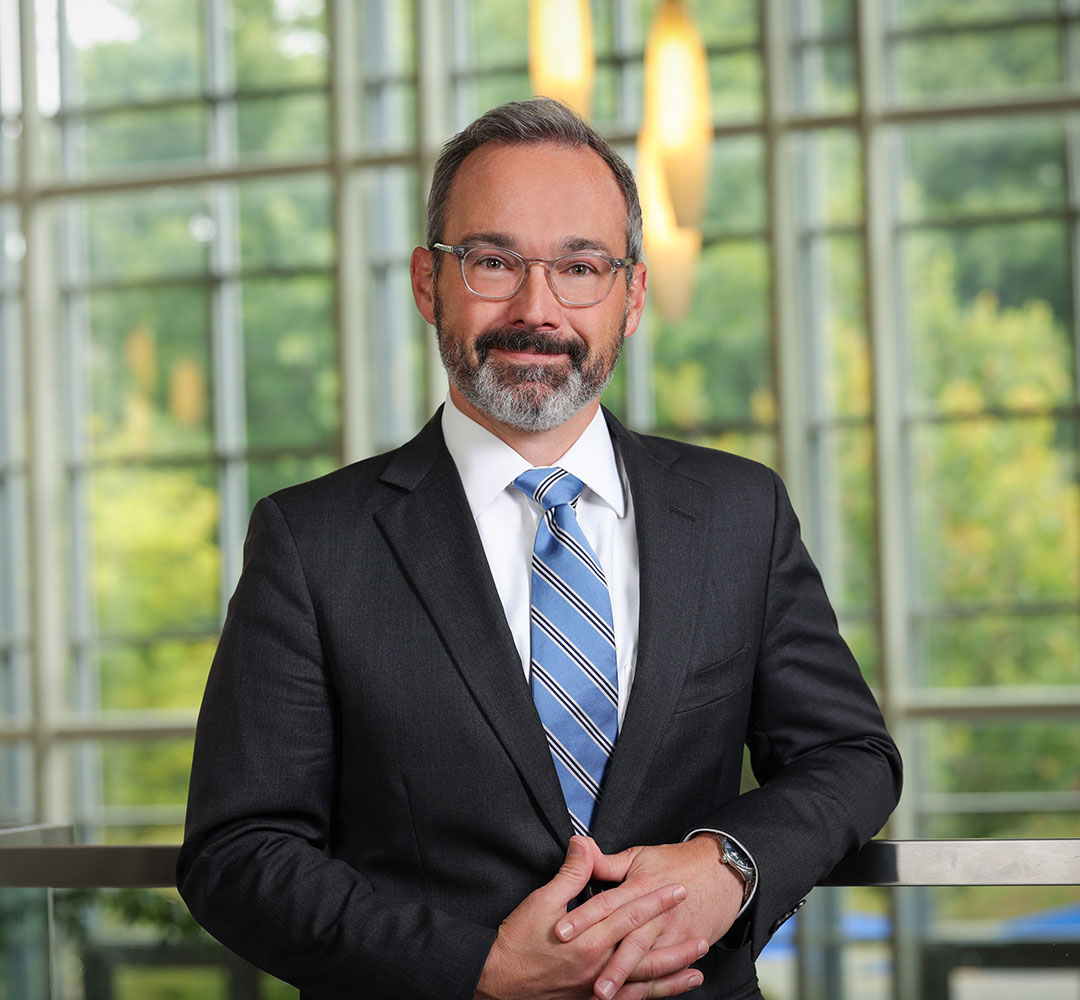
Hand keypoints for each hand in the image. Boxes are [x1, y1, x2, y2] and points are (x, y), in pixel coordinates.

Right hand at [475, 836, 707, 999]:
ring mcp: (596, 988)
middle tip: (702, 934)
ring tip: (696, 969)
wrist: (498, 981)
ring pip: (643, 983)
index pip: (631, 914)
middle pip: (645, 951)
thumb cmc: (519, 940)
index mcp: (589, 937)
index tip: (678, 890)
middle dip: (675, 942)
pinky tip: (664, 995)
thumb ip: (570, 874)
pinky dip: (649, 998)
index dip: (657, 901)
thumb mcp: (542, 900)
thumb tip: (583, 843)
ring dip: (671, 976)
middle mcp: (599, 965)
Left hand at [554, 836, 744, 999]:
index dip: (583, 917)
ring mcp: (672, 932)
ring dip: (628, 978)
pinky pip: (667, 969)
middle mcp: (655, 914)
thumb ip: (608, 861)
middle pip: (629, 940)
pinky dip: (653, 984)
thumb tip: (580, 847)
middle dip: (608, 963)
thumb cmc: (678, 862)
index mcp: (640, 887)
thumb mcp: (640, 856)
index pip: (607, 904)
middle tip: (588, 980)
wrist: (720, 870)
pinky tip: (635, 995)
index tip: (562, 931)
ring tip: (609, 995)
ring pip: (647, 960)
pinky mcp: (685, 944)